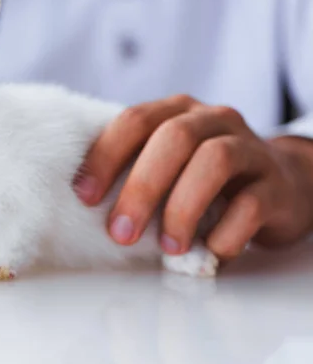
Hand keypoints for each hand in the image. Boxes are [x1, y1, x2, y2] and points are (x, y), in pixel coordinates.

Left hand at [74, 94, 312, 259]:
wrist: (280, 183)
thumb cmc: (204, 177)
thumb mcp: (168, 164)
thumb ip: (134, 169)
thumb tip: (83, 202)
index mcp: (177, 112)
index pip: (135, 120)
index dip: (105, 156)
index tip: (84, 196)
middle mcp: (213, 120)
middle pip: (174, 137)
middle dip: (141, 187)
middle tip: (121, 232)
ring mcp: (250, 148)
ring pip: (215, 161)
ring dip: (182, 208)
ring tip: (167, 247)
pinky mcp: (277, 185)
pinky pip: (251, 205)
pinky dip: (224, 233)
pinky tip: (209, 251)